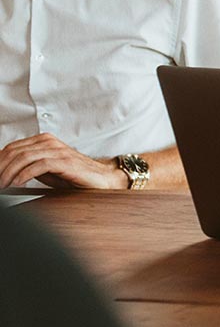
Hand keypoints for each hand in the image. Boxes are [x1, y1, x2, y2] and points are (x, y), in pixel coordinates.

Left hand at [0, 133, 123, 188]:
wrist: (102, 178)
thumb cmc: (74, 175)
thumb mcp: (45, 169)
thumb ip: (28, 165)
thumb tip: (6, 171)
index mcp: (42, 140)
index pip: (11, 148)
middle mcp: (49, 141)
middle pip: (14, 152)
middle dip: (0, 168)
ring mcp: (57, 150)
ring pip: (23, 157)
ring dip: (8, 173)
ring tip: (2, 185)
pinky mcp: (65, 161)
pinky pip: (38, 165)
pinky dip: (24, 175)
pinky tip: (16, 183)